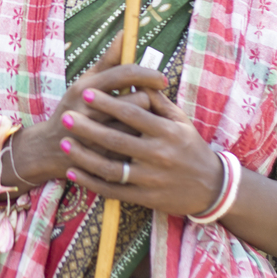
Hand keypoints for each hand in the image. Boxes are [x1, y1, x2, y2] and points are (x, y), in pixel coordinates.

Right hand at [3, 33, 163, 188]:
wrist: (50, 149)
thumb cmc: (74, 109)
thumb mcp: (85, 83)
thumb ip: (108, 61)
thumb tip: (125, 34)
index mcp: (85, 89)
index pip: (124, 74)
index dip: (147, 74)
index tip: (161, 79)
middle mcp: (89, 111)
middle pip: (138, 101)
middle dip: (146, 101)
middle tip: (145, 105)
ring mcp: (96, 137)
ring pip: (139, 126)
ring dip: (144, 123)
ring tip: (138, 122)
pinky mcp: (104, 158)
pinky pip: (135, 146)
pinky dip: (138, 141)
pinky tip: (136, 139)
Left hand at [60, 87, 223, 216]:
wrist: (212, 188)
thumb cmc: (190, 147)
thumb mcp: (180, 121)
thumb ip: (157, 101)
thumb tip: (134, 79)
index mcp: (167, 132)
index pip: (133, 114)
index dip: (108, 103)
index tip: (86, 92)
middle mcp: (159, 155)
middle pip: (116, 141)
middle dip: (88, 128)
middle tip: (65, 117)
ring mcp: (151, 179)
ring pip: (111, 169)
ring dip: (84, 157)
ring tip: (64, 144)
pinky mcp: (145, 198)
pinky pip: (113, 190)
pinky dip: (91, 182)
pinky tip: (73, 171)